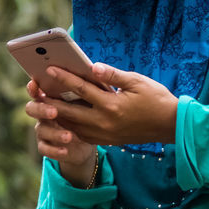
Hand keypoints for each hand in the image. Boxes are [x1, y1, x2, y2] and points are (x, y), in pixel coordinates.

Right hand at [26, 78, 98, 184]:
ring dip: (53, 133)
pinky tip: (66, 150)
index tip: (36, 84)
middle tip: (54, 111)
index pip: (37, 89)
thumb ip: (90, 84)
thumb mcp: (95, 95)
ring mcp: (44, 128)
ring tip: (69, 136)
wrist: (95, 134)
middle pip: (32, 108)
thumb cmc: (94, 107)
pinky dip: (54, 150)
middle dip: (42, 109)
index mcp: (51, 96)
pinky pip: (44, 148)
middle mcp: (44, 112)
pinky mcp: (48, 145)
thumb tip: (95, 69)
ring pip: (40, 129)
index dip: (33, 87)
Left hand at [33, 64, 176, 146]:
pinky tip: (61, 118)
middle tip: (36, 91)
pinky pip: (82, 135)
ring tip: (44, 104)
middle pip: (69, 111)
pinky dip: (69, 127)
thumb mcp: (137, 82)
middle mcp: (105, 122)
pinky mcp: (107, 141)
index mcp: (112, 105)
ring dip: (57, 116)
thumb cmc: (156, 99)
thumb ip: (112, 75)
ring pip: (72, 126)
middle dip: (50, 101)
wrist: (171, 126)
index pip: (81, 89)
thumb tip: (92, 67)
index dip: (64, 78)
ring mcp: (104, 134)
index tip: (49, 69)